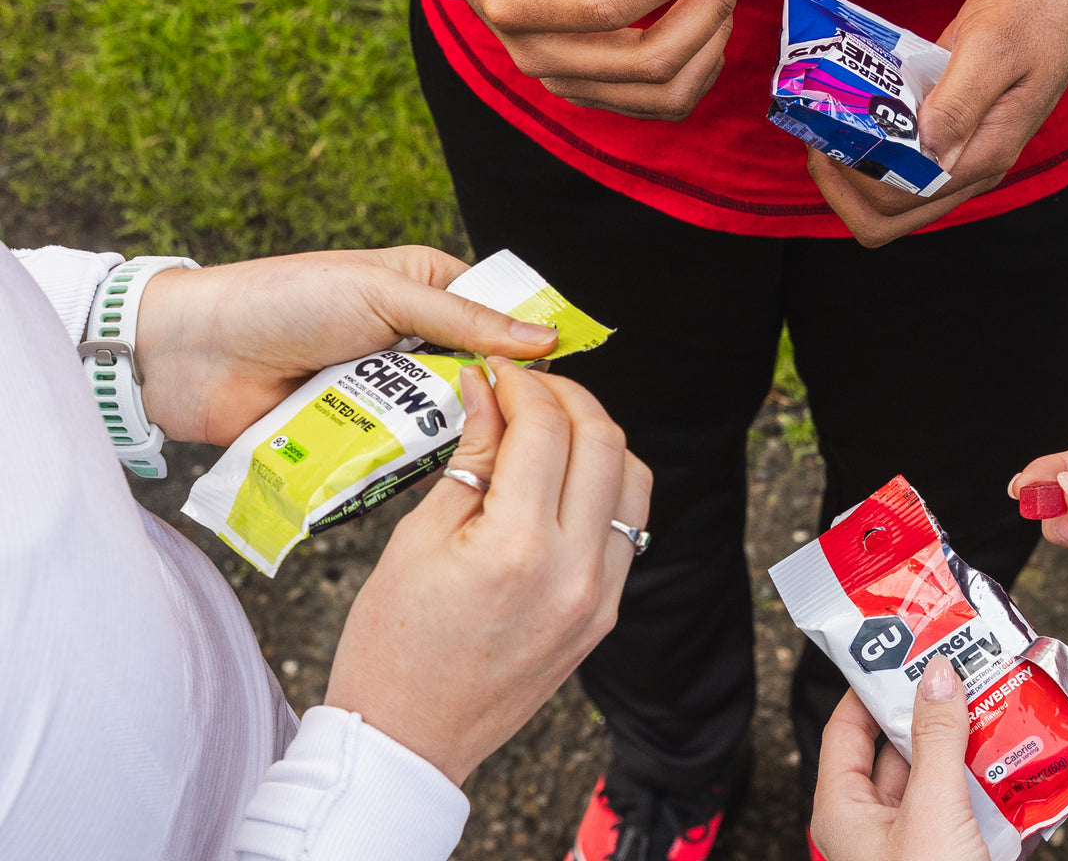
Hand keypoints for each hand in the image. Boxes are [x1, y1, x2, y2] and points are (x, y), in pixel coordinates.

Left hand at [134, 246, 558, 444]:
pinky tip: (438, 472)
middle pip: (483, 377)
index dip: (530, 345)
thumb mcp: (383, 294)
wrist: (195, 354)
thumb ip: (464, 319)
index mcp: (429, 289)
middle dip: (496, 398)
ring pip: (450, 419)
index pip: (501, 317)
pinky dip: (418, 460)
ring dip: (455, 432)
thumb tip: (544, 338)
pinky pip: (407, 453)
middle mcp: (416, 341)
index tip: (561, 378)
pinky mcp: (363, 434)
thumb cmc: (285, 300)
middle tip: (520, 426)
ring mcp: (389, 391)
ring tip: (480, 451)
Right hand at [325, 360, 650, 784]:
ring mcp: (601, 596)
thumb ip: (470, 457)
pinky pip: (629, 526)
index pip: (546, 429)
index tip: (498, 370)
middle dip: (568, 396)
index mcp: (519, 548)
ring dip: (598, 435)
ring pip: (634, 478)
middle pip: (604, 442)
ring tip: (550, 422)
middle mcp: (576, 571)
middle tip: (527, 384)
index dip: (523, 384)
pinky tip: (566, 474)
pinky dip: (608, 483)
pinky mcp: (607, 613)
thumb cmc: (392, 646)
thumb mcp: (416, 539)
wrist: (409, 740)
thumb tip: (488, 389)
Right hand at [413, 0, 754, 119]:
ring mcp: (565, 83)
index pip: (612, 7)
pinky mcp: (589, 90)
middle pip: (650, 62)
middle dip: (709, 7)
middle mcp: (541, 59)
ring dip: (711, 41)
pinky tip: (708, 15)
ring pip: (665, 94)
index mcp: (520, 6)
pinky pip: (661, 100)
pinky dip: (698, 64)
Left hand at [808, 0, 1067, 246]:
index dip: (852, 181)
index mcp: (983, 155)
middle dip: (844, 188)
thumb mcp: (991, 45)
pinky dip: (876, 152)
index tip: (828, 135)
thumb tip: (923, 149)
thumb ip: (957, 102)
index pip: (898, 201)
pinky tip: (859, 114)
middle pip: (891, 217)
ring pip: (896, 199)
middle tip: (820, 140)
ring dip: (855, 175)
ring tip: (832, 128)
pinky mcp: (960, 132)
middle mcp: (974, 168)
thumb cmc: (1038, 8)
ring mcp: (967, 153)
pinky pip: (908, 165)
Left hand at [811, 659, 990, 860]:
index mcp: (842, 811)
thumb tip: (937, 677)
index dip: (872, 690)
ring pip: (933, 779)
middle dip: (931, 716)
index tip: (904, 656)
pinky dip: (984, 785)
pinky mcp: (944, 853)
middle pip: (895, 750)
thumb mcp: (932, 807)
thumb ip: (936, 740)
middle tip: (962, 679)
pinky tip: (1010, 764)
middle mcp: (870, 825)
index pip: (845, 730)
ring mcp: (908, 841)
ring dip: (964, 751)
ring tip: (995, 714)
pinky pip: (960, 807)